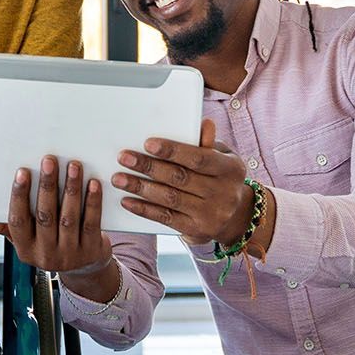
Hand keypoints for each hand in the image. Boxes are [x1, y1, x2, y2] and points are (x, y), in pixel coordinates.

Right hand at [0, 155, 110, 276]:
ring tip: (72, 166)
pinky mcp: (91, 250)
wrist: (84, 269)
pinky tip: (92, 183)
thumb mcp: (25, 239)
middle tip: (48, 161)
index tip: (22, 171)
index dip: (19, 195)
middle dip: (47, 186)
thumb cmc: (49, 245)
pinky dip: (92, 202)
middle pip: (45, 216)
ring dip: (70, 189)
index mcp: (25, 248)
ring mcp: (69, 254)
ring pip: (68, 217)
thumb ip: (4, 226)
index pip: (17, 220)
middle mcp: (45, 254)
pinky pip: (91, 222)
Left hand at [112, 121, 253, 246]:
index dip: (173, 150)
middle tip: (124, 158)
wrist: (236, 216)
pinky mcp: (196, 231)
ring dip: (140, 188)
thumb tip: (204, 123)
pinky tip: (127, 201)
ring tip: (119, 178)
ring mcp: (210, 215)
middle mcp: (223, 193)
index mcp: (230, 169)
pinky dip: (144, 209)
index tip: (148, 144)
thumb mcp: (222, 157)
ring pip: (170, 199)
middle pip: (180, 178)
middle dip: (149, 167)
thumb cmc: (221, 178)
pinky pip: (166, 218)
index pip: (198, 158)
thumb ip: (208, 143)